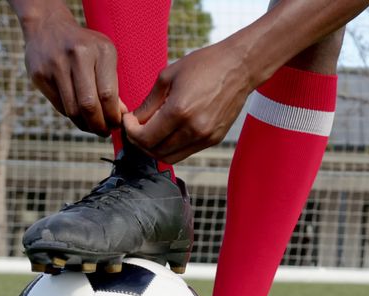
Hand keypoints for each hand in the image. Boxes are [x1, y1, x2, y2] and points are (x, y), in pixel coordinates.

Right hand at [22, 15, 123, 135]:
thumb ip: (112, 84)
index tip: (116, 124)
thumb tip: (119, 115)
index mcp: (100, 50)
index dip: (113, 116)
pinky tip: (78, 115)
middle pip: (88, 105)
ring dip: (85, 125)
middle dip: (99, 125)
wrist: (47, 26)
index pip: (107, 94)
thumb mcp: (104, 56)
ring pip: (72, 109)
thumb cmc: (84, 46)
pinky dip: (71, 115)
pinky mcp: (40, 75)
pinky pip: (59, 105)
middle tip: (104, 132)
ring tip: (92, 127)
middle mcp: (77, 56)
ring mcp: (55, 65)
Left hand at [124, 42, 255, 163]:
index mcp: (179, 111)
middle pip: (155, 152)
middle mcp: (193, 129)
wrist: (239, 67)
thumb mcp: (168, 75)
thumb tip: (135, 120)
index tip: (129, 121)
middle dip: (139, 142)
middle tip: (135, 128)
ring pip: (170, 158)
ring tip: (150, 132)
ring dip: (154, 148)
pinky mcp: (213, 140)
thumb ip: (149, 102)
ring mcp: (205, 137)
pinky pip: (185, 152)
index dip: (130, 132)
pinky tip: (168, 131)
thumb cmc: (204, 64)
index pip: (145, 138)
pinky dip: (171, 147)